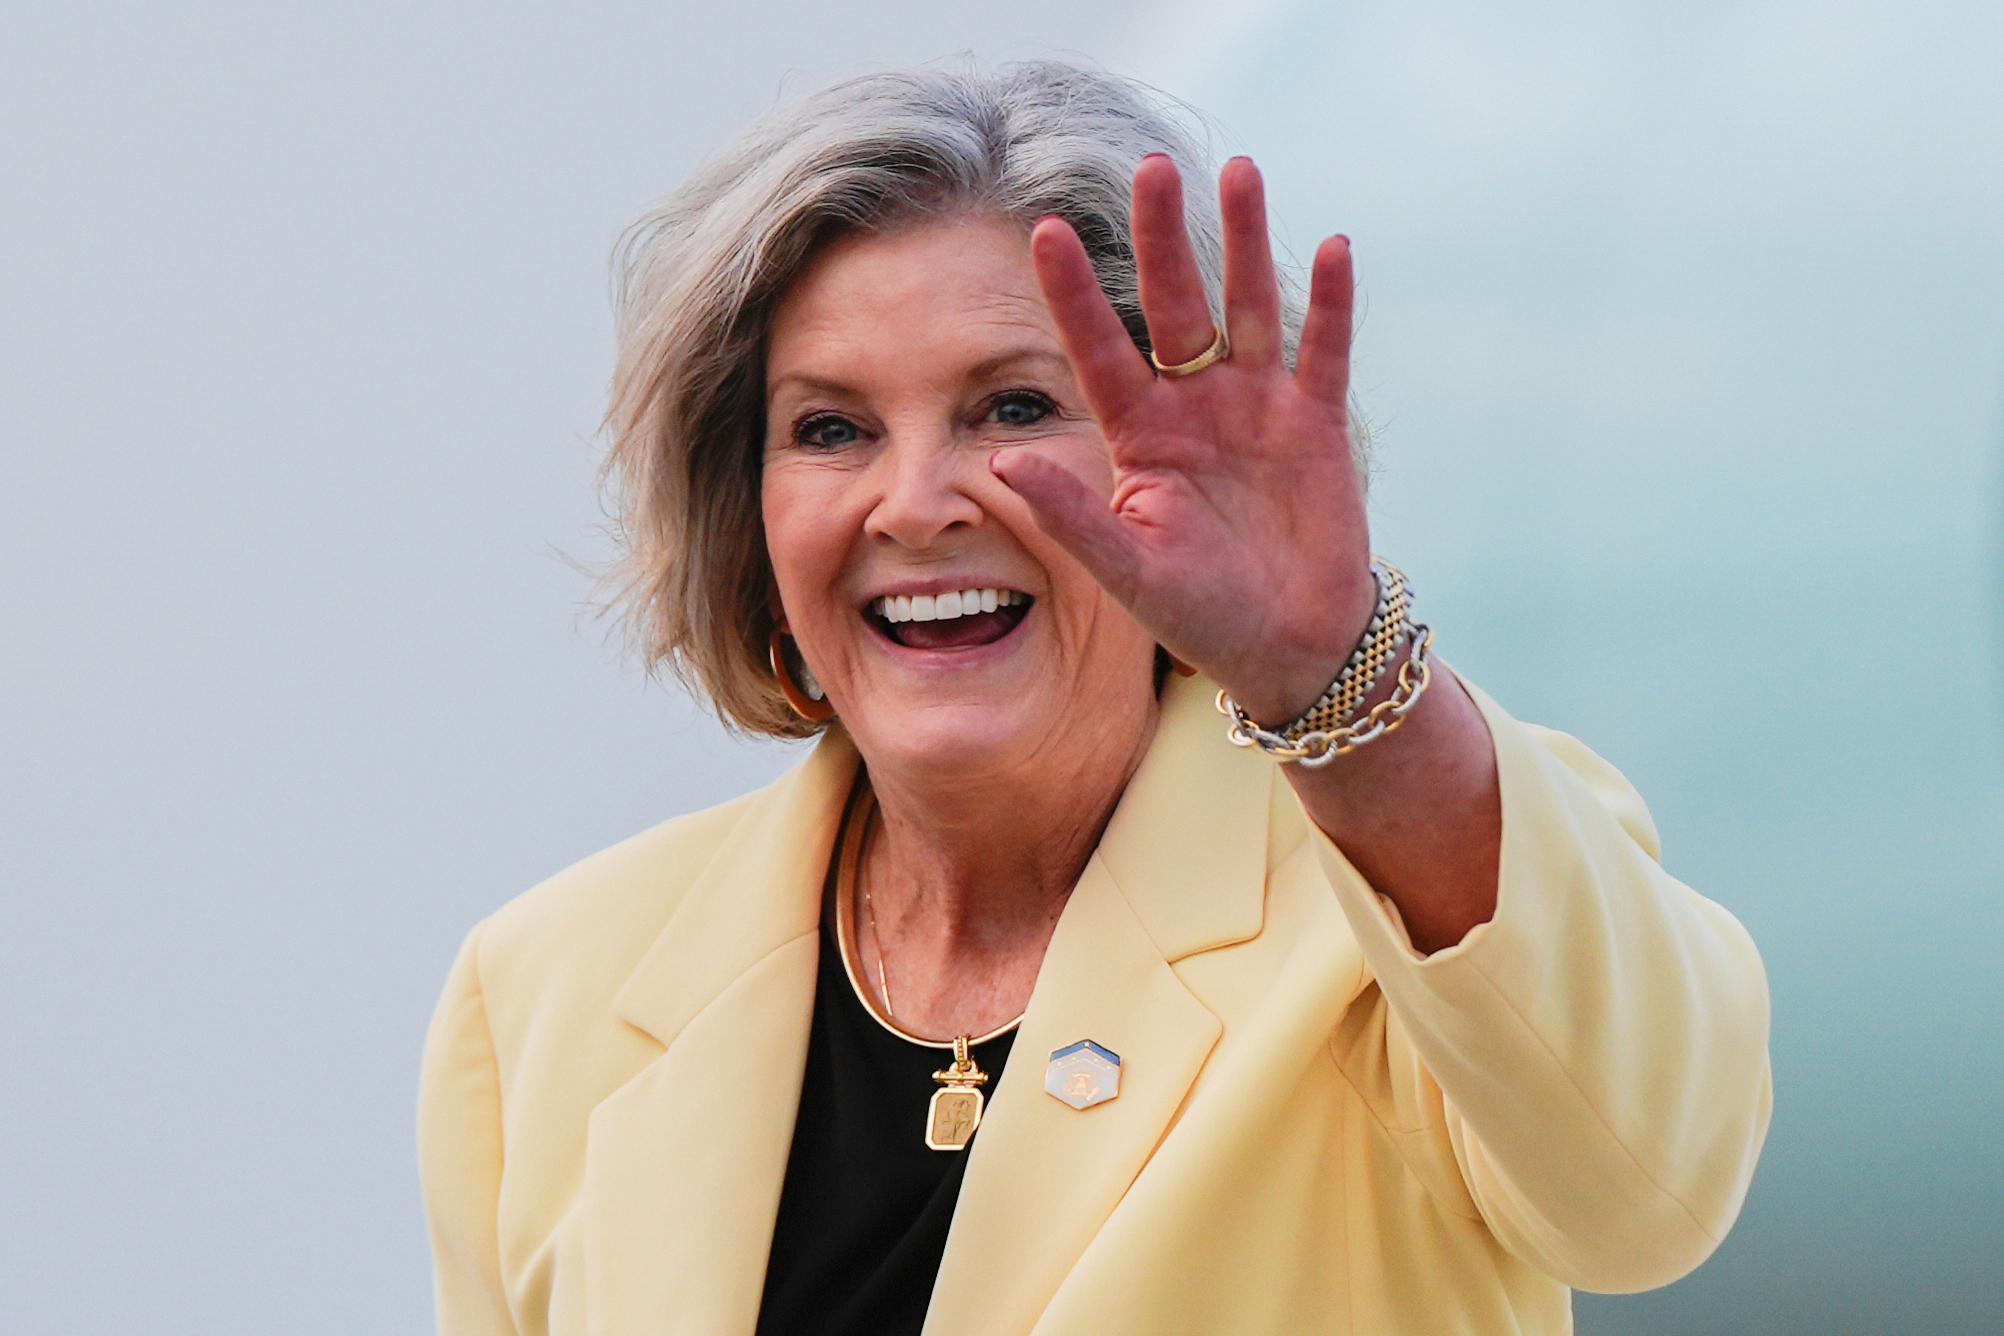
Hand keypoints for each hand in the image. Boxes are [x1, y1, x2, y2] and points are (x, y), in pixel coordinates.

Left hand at [993, 154, 1374, 724]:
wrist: (1288, 647)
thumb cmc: (1198, 613)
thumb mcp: (1126, 570)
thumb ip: (1071, 516)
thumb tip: (1003, 463)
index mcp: (1139, 437)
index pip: (1100, 350)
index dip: (1075, 295)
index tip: (1043, 233)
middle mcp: (1194, 407)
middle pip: (1175, 306)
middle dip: (1162, 240)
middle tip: (1152, 169)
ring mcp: (1257, 409)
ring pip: (1247, 308)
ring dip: (1244, 243)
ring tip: (1239, 170)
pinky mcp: (1315, 424)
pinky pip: (1322, 352)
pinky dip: (1329, 304)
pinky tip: (1333, 246)